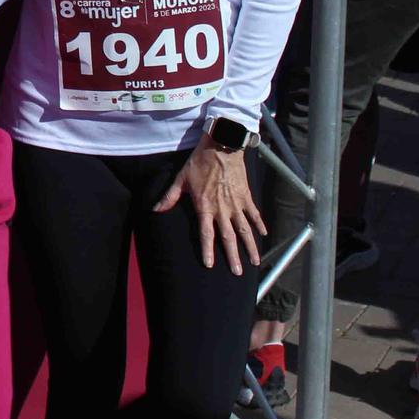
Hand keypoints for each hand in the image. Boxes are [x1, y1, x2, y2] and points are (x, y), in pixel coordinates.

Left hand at [154, 134, 264, 275]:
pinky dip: (259, 224)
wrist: (221, 146)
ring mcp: (236, 204)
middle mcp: (222, 209)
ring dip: (250, 246)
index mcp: (205, 207)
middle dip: (233, 256)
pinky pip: (254, 214)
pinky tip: (263, 235)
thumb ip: (169, 197)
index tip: (210, 265)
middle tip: (237, 272)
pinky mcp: (246, 196)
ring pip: (245, 230)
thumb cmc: (199, 162)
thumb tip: (155, 209)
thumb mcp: (181, 179)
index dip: (208, 250)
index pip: (206, 234)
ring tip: (254, 261)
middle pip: (229, 237)